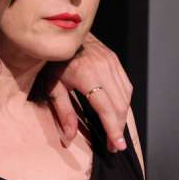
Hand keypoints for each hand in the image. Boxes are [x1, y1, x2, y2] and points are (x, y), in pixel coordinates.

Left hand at [50, 33, 132, 152]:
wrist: (61, 33)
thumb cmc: (53, 60)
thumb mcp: (52, 86)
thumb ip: (63, 112)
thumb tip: (69, 138)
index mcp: (85, 74)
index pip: (106, 108)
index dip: (113, 129)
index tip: (117, 146)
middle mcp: (102, 67)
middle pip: (119, 104)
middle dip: (119, 127)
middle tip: (115, 145)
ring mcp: (111, 62)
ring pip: (126, 96)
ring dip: (123, 116)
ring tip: (116, 132)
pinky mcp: (115, 59)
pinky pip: (126, 85)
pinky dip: (125, 101)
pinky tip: (118, 112)